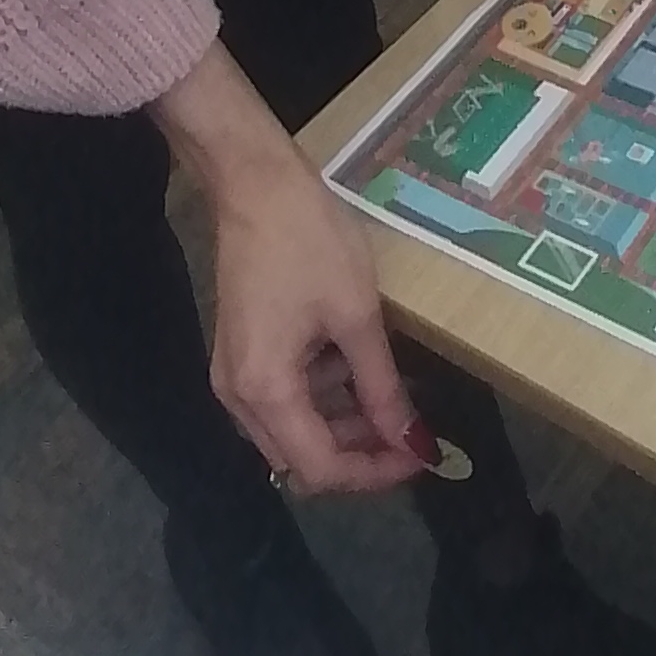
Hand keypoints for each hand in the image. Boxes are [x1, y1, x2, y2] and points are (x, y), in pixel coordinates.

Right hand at [156, 39, 429, 497]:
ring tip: (394, 399)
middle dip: (359, 453)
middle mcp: (239, 397)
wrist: (255, 183)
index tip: (420, 456)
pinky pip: (283, 400)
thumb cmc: (309, 242)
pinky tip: (358, 370)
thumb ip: (382, 388)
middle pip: (301, 459)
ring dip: (343, 426)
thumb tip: (412, 441)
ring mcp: (235, 376)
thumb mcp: (356, 316)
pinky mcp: (240, 355)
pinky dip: (323, 398)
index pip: (320, 468)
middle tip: (411, 433)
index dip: (373, 472)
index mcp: (265, 391)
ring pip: (292, 432)